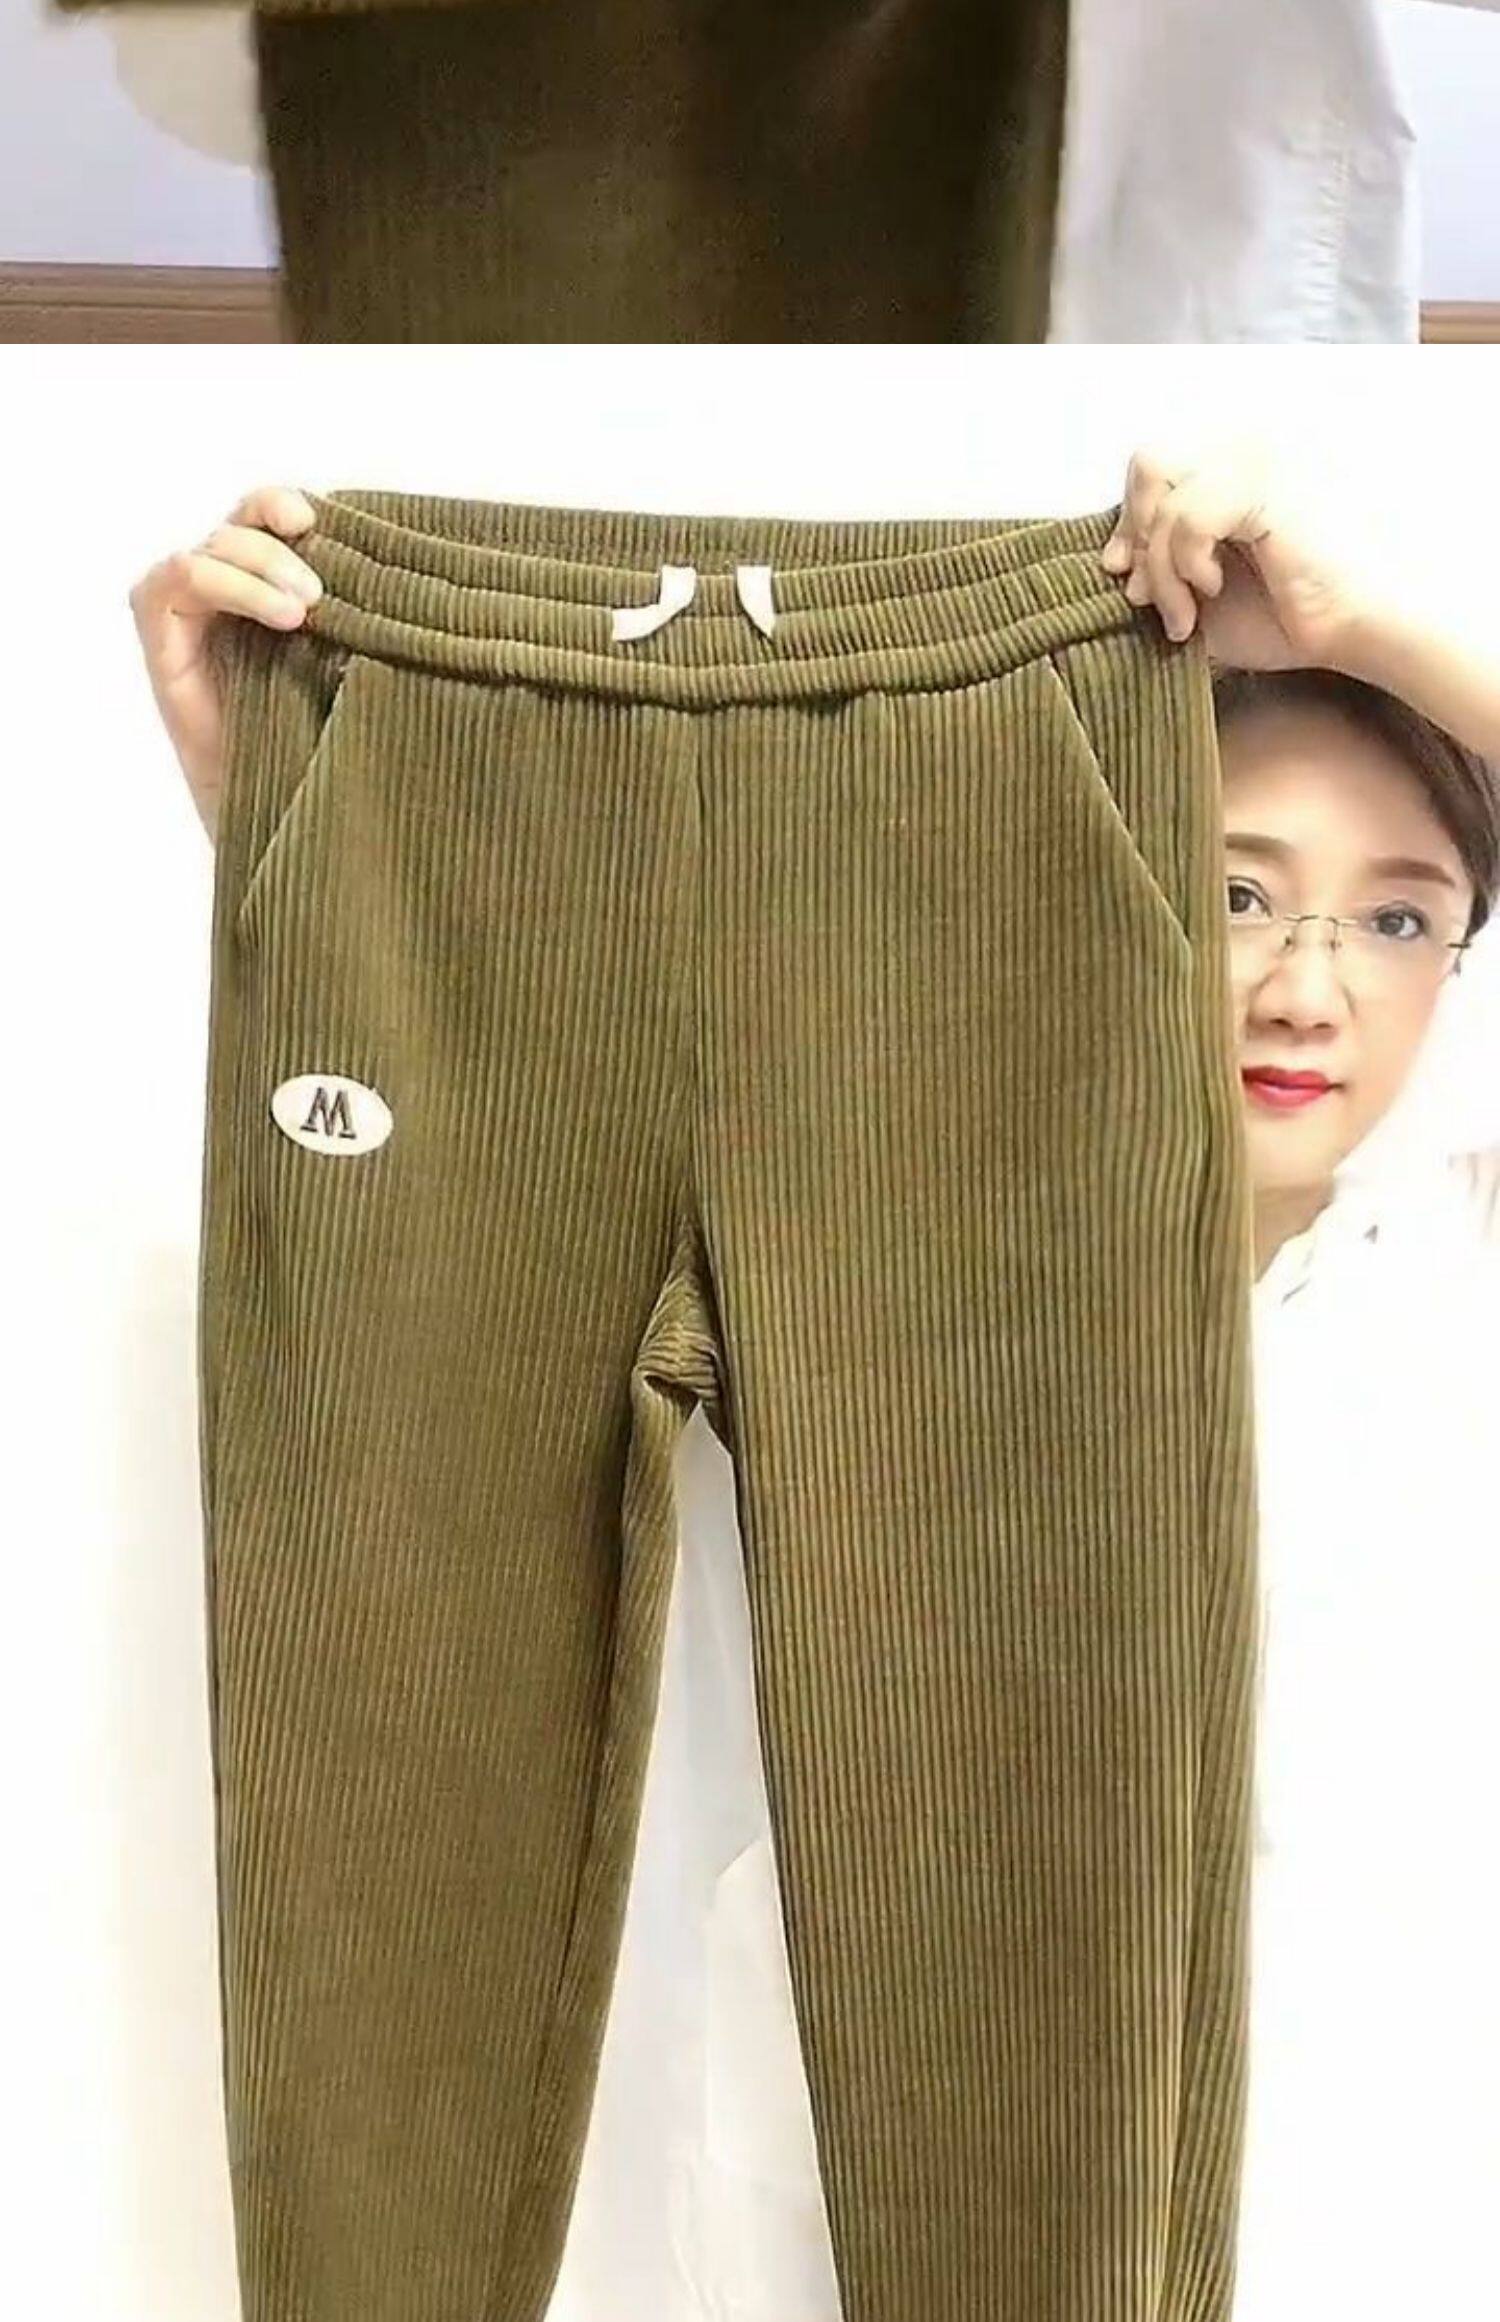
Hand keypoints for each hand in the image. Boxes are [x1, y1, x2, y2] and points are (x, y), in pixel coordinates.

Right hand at [129, 484, 322, 842]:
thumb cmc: (322, 735)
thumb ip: (357, 613)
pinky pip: (181, 577)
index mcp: (271, 582)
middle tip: (320, 592)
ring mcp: (190, 605)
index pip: (271, 516)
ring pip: (216, 544)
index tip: (323, 519)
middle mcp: (228, 585)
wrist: (282, 806)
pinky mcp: (161, 630)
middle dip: (283, 544)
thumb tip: (403, 573)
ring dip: (262, 564)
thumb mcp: (350, 662)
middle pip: (244, 522)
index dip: (291, 504)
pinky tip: (278, 617)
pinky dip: (228, 583)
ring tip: (303, 611)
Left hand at [1098, 441, 1370, 673]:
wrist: (1347, 632)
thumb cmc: (1282, 616)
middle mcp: (1242, 452)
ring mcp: (1256, 463)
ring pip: (1164, 500)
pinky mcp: (1265, 488)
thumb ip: (1156, 568)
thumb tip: (1114, 559)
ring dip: (1161, 571)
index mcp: (1228, 468)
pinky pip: (1189, 518)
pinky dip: (1186, 564)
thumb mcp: (1196, 593)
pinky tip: (1212, 589)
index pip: (1150, 469)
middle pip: (1149, 464)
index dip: (1128, 523)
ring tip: (1185, 614)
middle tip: (1145, 594)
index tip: (1127, 578)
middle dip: (1136, 536)